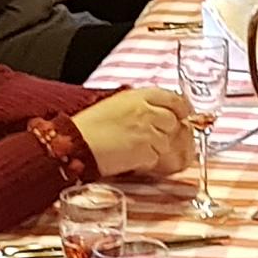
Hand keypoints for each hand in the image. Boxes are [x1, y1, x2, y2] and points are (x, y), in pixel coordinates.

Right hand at [70, 91, 194, 178]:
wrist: (74, 144)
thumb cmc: (88, 126)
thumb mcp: (114, 105)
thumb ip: (139, 105)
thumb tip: (157, 112)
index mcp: (138, 96)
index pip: (173, 98)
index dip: (181, 108)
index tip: (182, 115)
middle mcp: (146, 111)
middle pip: (174, 121)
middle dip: (168, 130)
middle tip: (155, 138)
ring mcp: (148, 132)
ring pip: (167, 141)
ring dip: (157, 147)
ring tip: (136, 149)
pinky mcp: (145, 152)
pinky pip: (157, 158)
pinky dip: (148, 161)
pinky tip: (132, 158)